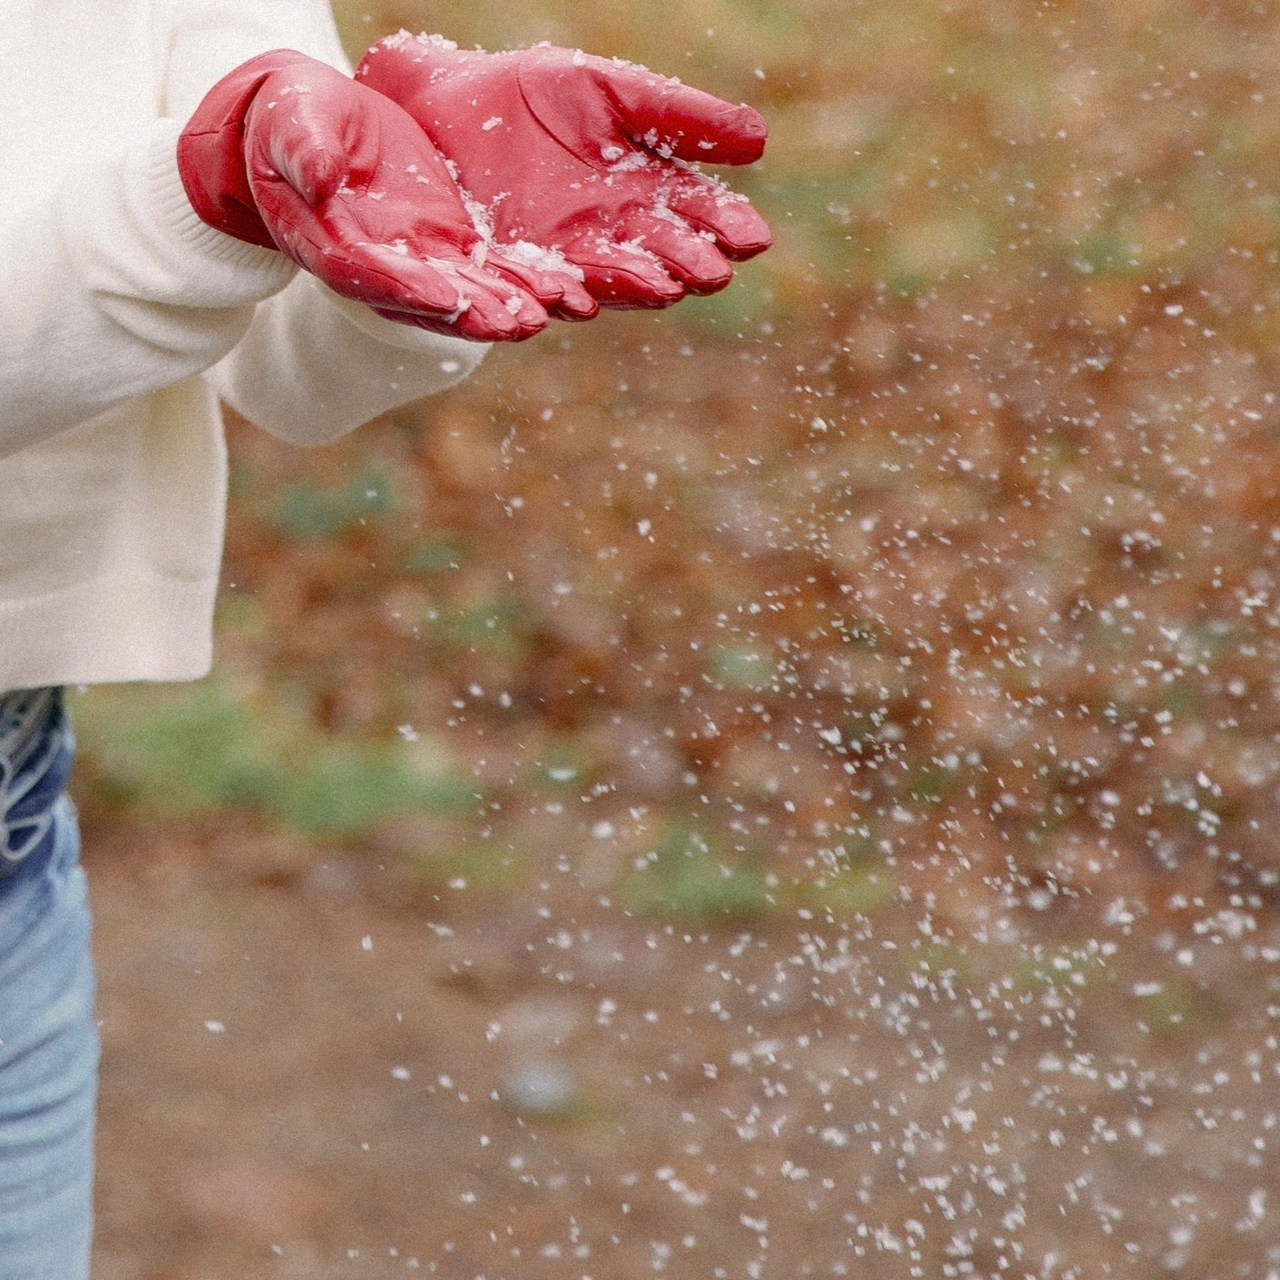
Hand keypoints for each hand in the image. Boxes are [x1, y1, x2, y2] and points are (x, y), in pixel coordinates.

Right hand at [177, 50, 583, 340]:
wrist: (312, 129)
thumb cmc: (290, 123)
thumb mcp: (290, 125)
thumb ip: (304, 150)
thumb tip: (317, 177)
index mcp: (335, 248)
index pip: (372, 278)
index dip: (410, 290)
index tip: (448, 297)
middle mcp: (383, 271)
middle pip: (435, 302)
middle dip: (482, 313)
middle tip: (526, 323)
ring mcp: (422, 263)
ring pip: (474, 292)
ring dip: (519, 304)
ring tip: (565, 308)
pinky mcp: (452, 245)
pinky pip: (496, 269)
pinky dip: (533, 281)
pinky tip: (572, 289)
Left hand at [355, 35, 772, 311]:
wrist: (451, 103)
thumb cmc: (535, 94)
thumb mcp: (612, 93)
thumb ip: (677, 118)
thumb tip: (760, 140)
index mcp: (644, 191)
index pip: (695, 212)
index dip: (722, 225)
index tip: (753, 236)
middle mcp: (613, 234)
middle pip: (659, 253)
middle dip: (685, 263)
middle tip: (714, 272)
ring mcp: (566, 256)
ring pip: (608, 278)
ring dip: (635, 287)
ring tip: (663, 289)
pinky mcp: (517, 268)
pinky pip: (542, 285)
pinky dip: (559, 294)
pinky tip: (577, 299)